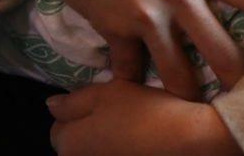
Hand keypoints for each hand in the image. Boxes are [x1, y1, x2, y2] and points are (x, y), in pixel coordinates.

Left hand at [47, 79, 242, 155]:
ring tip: (129, 129)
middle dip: (87, 132)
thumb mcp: (106, 93)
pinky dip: (121, 151)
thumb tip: (51, 106)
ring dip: (104, 143)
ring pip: (96, 153)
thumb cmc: (144, 111)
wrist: (192, 141)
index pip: (58, 130)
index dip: (76, 113)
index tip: (98, 104)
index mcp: (69, 145)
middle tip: (114, 115)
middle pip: (75, 146)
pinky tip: (139, 143)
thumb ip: (73, 101)